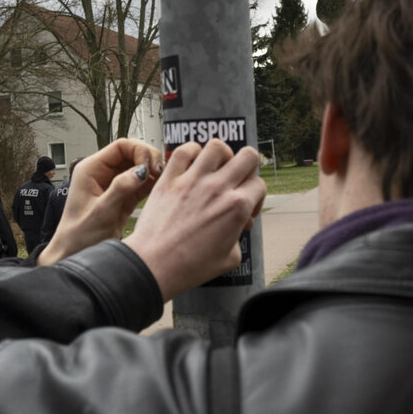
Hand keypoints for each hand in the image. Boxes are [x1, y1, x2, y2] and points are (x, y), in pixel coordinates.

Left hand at [38, 138, 162, 265]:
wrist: (75, 255)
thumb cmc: (79, 236)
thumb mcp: (101, 212)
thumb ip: (120, 189)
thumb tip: (141, 171)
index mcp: (92, 169)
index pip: (121, 146)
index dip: (139, 151)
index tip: (150, 166)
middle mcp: (103, 172)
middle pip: (133, 153)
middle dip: (149, 159)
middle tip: (160, 173)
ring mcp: (115, 184)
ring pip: (140, 166)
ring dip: (153, 171)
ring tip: (163, 181)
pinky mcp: (124, 197)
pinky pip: (142, 182)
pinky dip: (153, 183)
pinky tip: (161, 188)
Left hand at [123, 139, 265, 300]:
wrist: (153, 265)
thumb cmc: (189, 267)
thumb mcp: (229, 258)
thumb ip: (239, 235)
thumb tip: (239, 224)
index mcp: (237, 208)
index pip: (259, 184)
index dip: (256, 195)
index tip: (246, 207)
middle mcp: (218, 188)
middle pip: (248, 156)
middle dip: (248, 167)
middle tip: (238, 180)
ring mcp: (192, 180)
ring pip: (218, 146)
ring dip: (222, 155)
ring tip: (216, 168)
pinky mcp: (169, 178)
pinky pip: (184, 150)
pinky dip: (192, 152)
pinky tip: (192, 163)